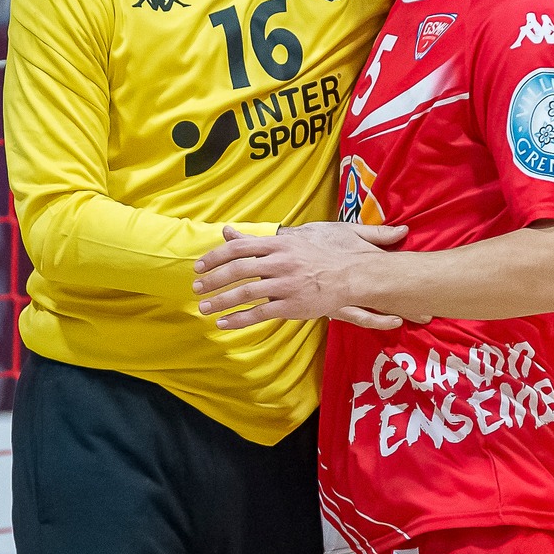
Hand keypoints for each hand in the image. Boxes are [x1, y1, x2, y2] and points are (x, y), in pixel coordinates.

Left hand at [193, 222, 407, 329]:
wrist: (357, 275)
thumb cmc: (332, 253)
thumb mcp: (300, 236)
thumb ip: (264, 235)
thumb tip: (230, 230)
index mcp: (281, 243)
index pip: (239, 246)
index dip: (215, 256)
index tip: (199, 265)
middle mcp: (280, 262)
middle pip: (236, 269)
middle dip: (212, 279)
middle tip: (196, 287)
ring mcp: (285, 285)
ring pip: (244, 293)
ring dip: (219, 301)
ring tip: (203, 307)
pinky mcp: (292, 306)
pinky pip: (259, 313)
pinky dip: (238, 319)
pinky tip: (223, 323)